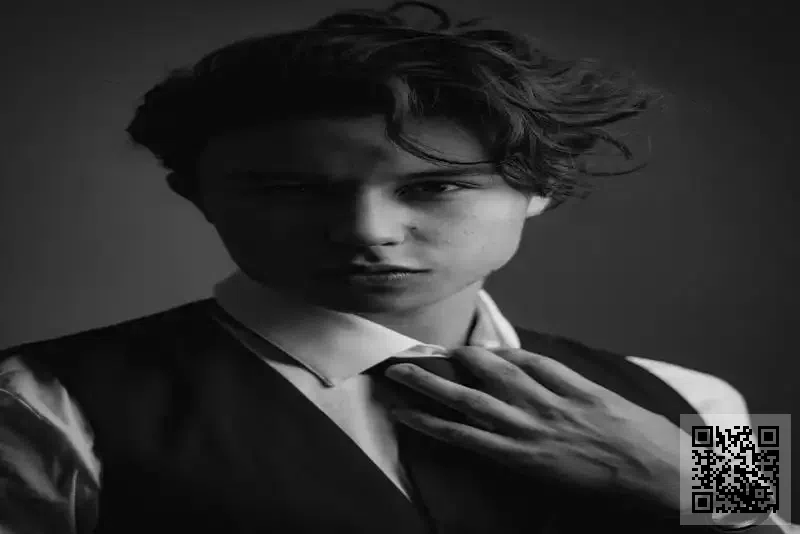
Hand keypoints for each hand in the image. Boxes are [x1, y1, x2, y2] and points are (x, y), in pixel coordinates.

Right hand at [384, 347, 693, 512]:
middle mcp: (531, 430)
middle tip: (400, 369)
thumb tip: (494, 437)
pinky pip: (541, 366)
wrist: (665, 477)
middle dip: (429, 384)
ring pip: (500, 376)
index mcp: (523, 459)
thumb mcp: (556, 484)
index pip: (462, 435)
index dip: (426, 421)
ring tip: (445, 351)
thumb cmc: (610, 490)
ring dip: (468, 361)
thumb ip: (523, 456)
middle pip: (468, 401)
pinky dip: (516, 356)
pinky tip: (500, 350)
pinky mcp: (582, 389)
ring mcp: (556, 405)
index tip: (399, 409)